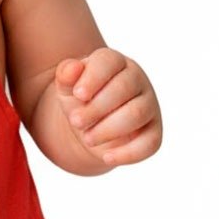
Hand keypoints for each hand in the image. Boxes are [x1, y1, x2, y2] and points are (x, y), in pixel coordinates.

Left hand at [54, 47, 161, 166]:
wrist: (89, 128)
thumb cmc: (80, 101)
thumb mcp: (66, 87)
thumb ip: (66, 75)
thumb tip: (71, 69)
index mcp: (114, 63)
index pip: (109, 62)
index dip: (93, 78)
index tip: (78, 94)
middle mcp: (137, 81)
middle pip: (123, 88)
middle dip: (96, 108)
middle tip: (75, 121)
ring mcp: (148, 106)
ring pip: (136, 114)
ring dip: (107, 129)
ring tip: (87, 138)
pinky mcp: (153, 133)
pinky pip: (149, 144)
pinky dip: (127, 153)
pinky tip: (107, 157)